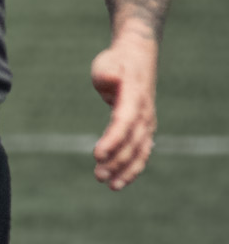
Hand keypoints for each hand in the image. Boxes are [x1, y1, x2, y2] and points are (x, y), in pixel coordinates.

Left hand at [91, 33, 159, 189]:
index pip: (123, 122)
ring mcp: (146, 122)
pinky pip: (142, 151)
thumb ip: (107, 73)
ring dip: (126, 169)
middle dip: (117, 161)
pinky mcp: (144, 128)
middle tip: (98, 176)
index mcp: (134, 97)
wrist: (137, 58)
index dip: (113, 140)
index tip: (97, 155)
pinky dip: (133, 167)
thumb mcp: (107, 63)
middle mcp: (144, 113)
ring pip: (140, 150)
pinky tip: (119, 181)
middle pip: (132, 141)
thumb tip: (111, 80)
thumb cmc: (116, 62)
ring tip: (109, 185)